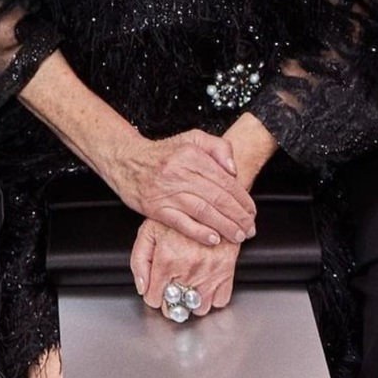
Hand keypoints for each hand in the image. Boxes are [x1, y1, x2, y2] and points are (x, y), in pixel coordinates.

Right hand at [106, 129, 255, 245]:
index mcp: (191, 156)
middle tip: (250, 228)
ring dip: (225, 227)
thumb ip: (218, 147)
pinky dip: (199, 232)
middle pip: (218, 198)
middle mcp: (180, 173)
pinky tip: (212, 239)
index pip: (225, 181)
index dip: (243, 199)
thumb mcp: (192, 138)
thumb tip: (233, 170)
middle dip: (238, 216)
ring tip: (238, 236)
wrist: (126, 160)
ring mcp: (167, 192)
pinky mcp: (155, 208)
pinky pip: (181, 223)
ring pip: (203, 212)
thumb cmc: (162, 152)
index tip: (251, 211)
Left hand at [130, 218, 239, 315]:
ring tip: (188, 287)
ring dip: (192, 301)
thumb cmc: (178, 217)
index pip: (154, 298)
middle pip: (176, 307)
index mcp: (167, 261)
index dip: (153, 295)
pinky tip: (204, 285)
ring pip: (199, 308)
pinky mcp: (227, 272)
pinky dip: (213, 298)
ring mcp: (209, 273)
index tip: (156, 290)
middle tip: (171, 291)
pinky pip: (220, 301)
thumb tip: (142, 287)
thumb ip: (139, 260)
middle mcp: (188, 270)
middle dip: (171, 302)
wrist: (209, 205)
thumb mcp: (148, 231)